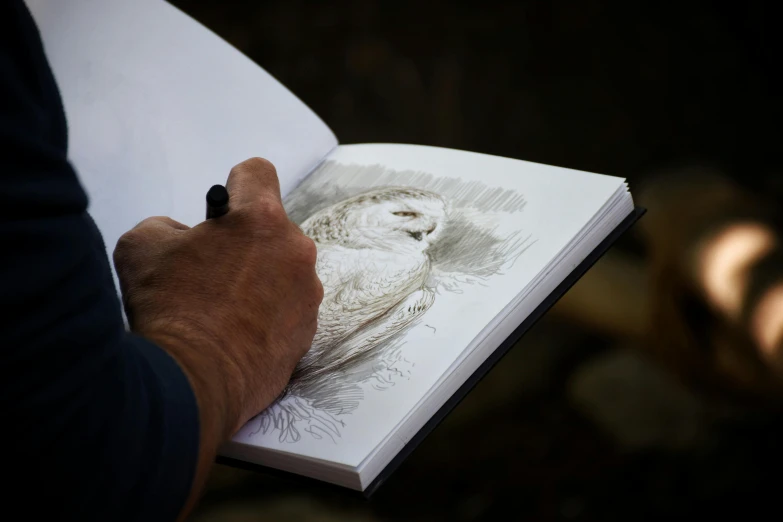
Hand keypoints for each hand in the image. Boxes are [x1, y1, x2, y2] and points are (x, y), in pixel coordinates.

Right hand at [113, 158, 322, 517]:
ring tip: (223, 308)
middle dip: (245, 241)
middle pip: (272, 229)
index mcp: (262, 219)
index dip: (234, 184)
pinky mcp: (308, 333)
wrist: (193, 383)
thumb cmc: (169, 308)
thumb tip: (186, 238)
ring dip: (260, 278)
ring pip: (283, 271)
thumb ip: (169, 227)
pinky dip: (267, 314)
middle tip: (212, 269)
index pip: (258, 172)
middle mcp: (296, 251)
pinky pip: (288, 309)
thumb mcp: (142, 246)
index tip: (220, 211)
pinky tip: (237, 334)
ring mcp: (308, 295)